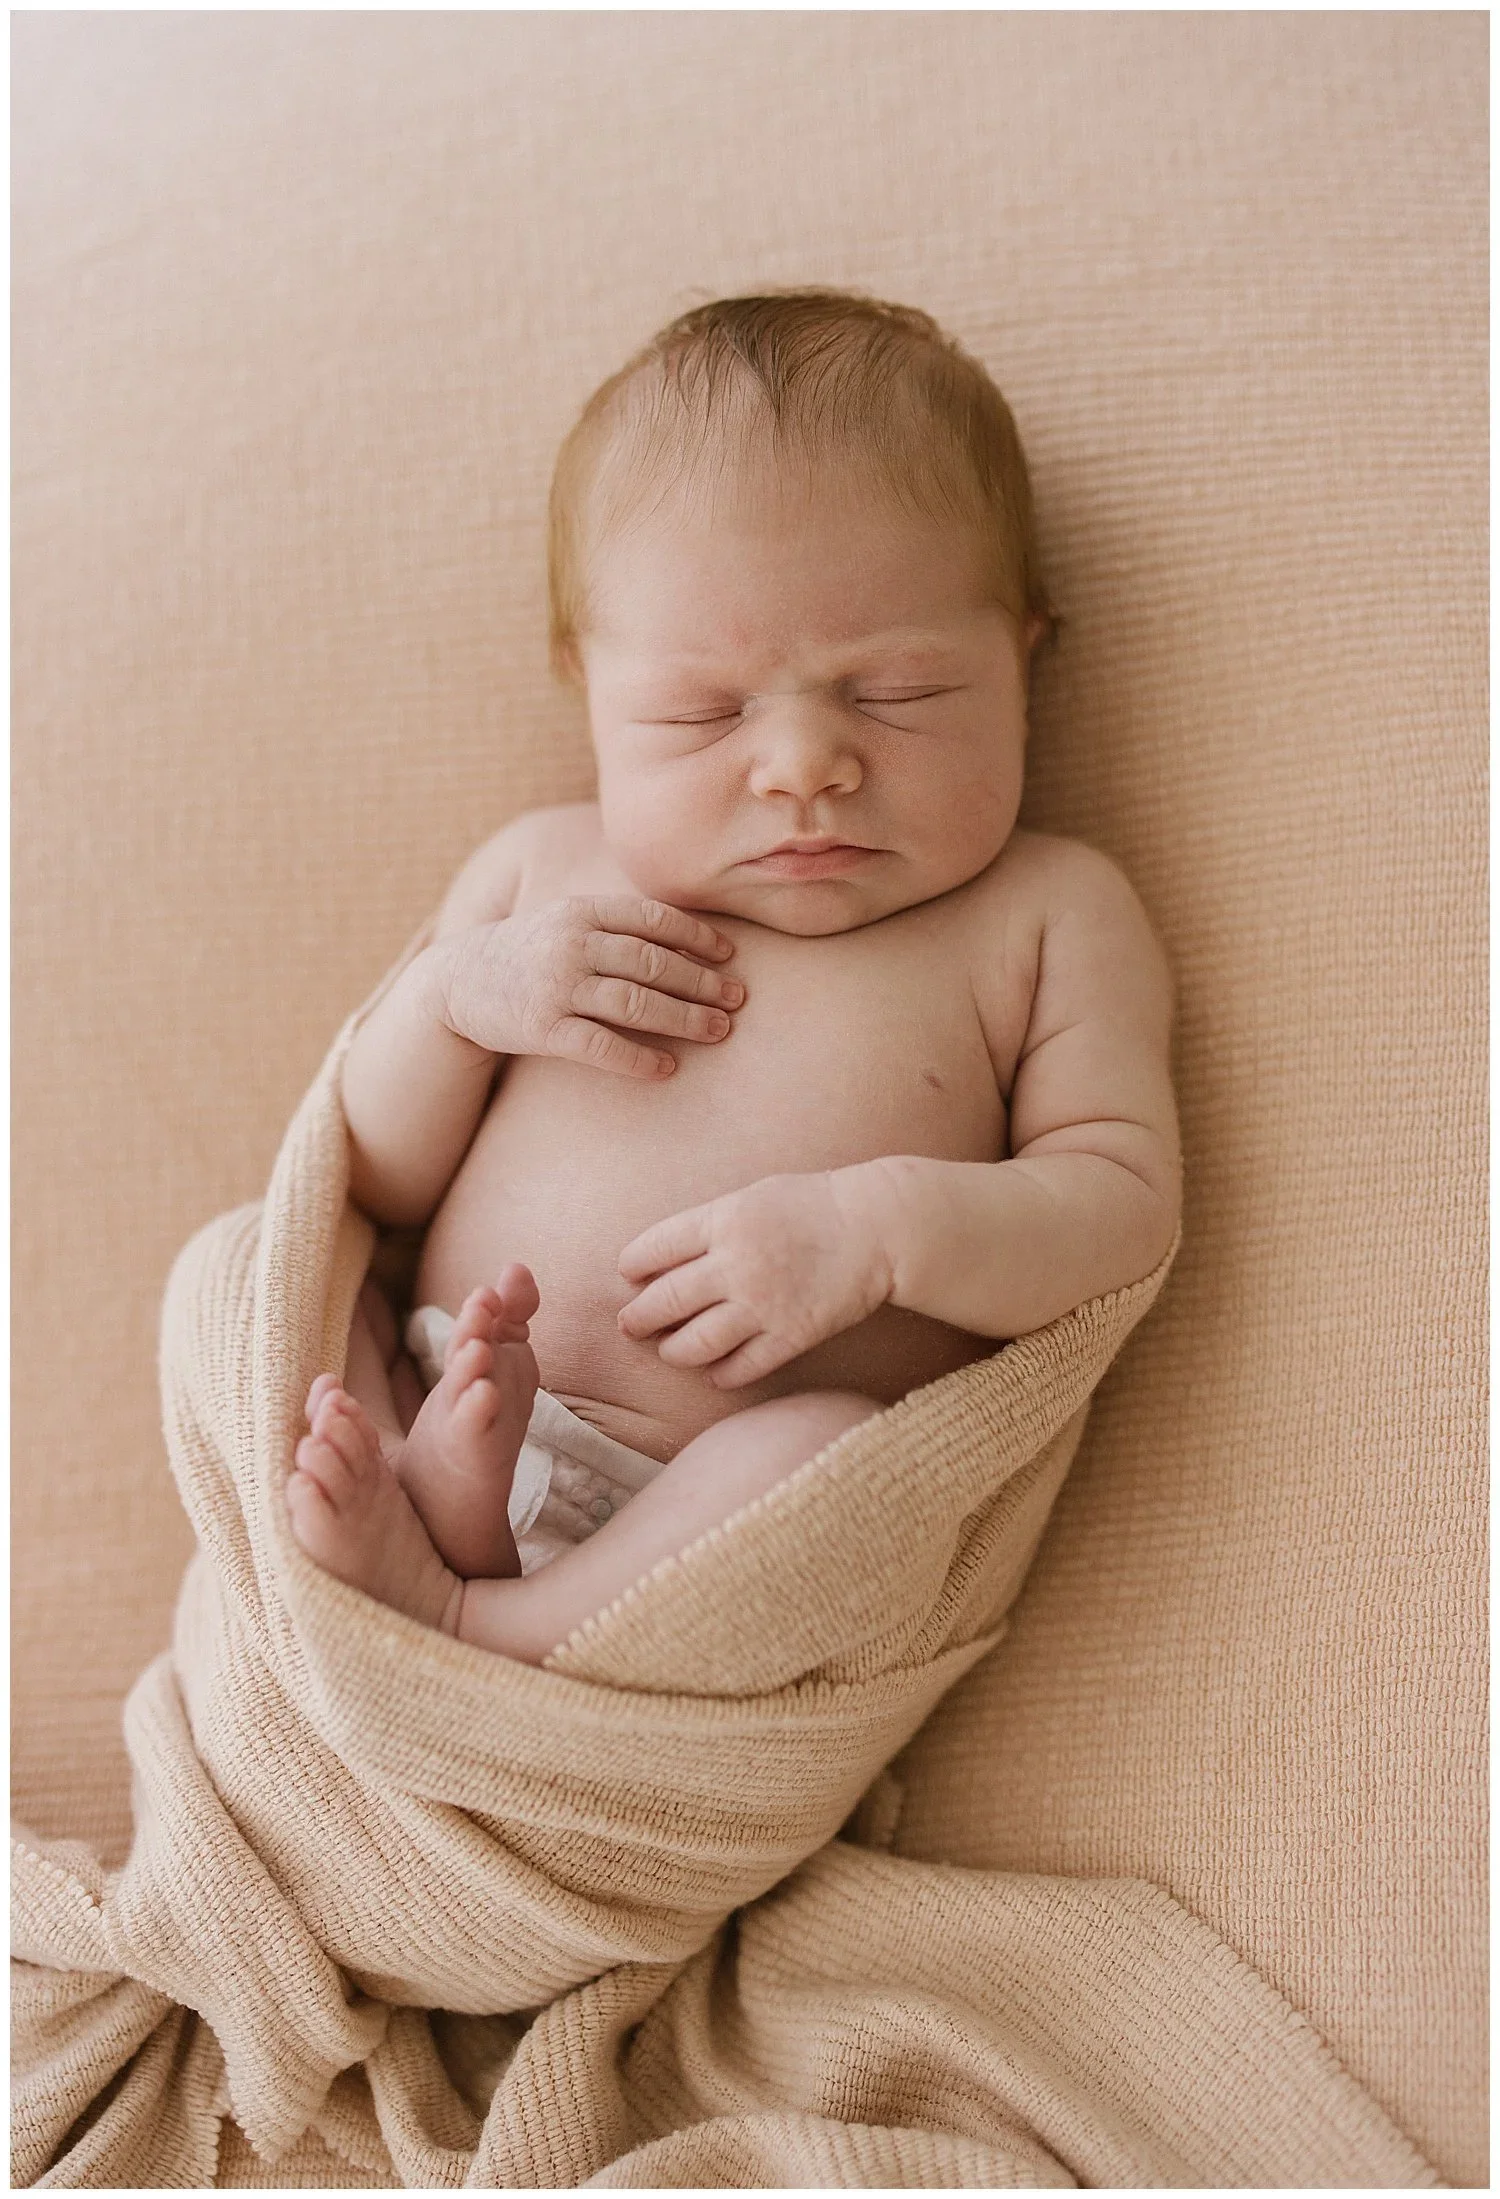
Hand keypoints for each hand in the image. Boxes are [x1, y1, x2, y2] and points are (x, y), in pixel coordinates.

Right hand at [441, 897, 744, 1077]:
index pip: (652, 918)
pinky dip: (639, 1058)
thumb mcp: (564, 922)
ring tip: (719, 1030)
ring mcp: (556, 987)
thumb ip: (614, 926)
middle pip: (652, 962)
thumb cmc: (526, 953)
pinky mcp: (542, 1029)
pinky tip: (667, 1068)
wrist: (454, 982)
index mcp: (581, 911)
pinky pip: (601, 1046)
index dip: (696, 935)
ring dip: (684, 1018)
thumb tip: (687, 943)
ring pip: (635, 1002)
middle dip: (702, 981)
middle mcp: (571, 944)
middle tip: (738, 999)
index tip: (729, 955)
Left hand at [616, 1168, 893, 1387]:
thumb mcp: (753, 1196)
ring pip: (693, 1344)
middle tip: (630, 1324)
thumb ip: (711, 1224)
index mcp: (723, 1221)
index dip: (633, 1264)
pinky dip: (720, 1375)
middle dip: (638, 1318)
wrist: (878, 1227)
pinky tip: (715, 1371)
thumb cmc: (814, 1204)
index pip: (654, 1248)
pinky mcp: (790, 1336)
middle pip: (663, 1302)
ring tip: (670, 1350)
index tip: (629, 1274)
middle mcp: (734, 1265)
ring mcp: (761, 1305)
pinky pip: (740, 1368)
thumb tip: (666, 1254)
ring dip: (673, 1351)